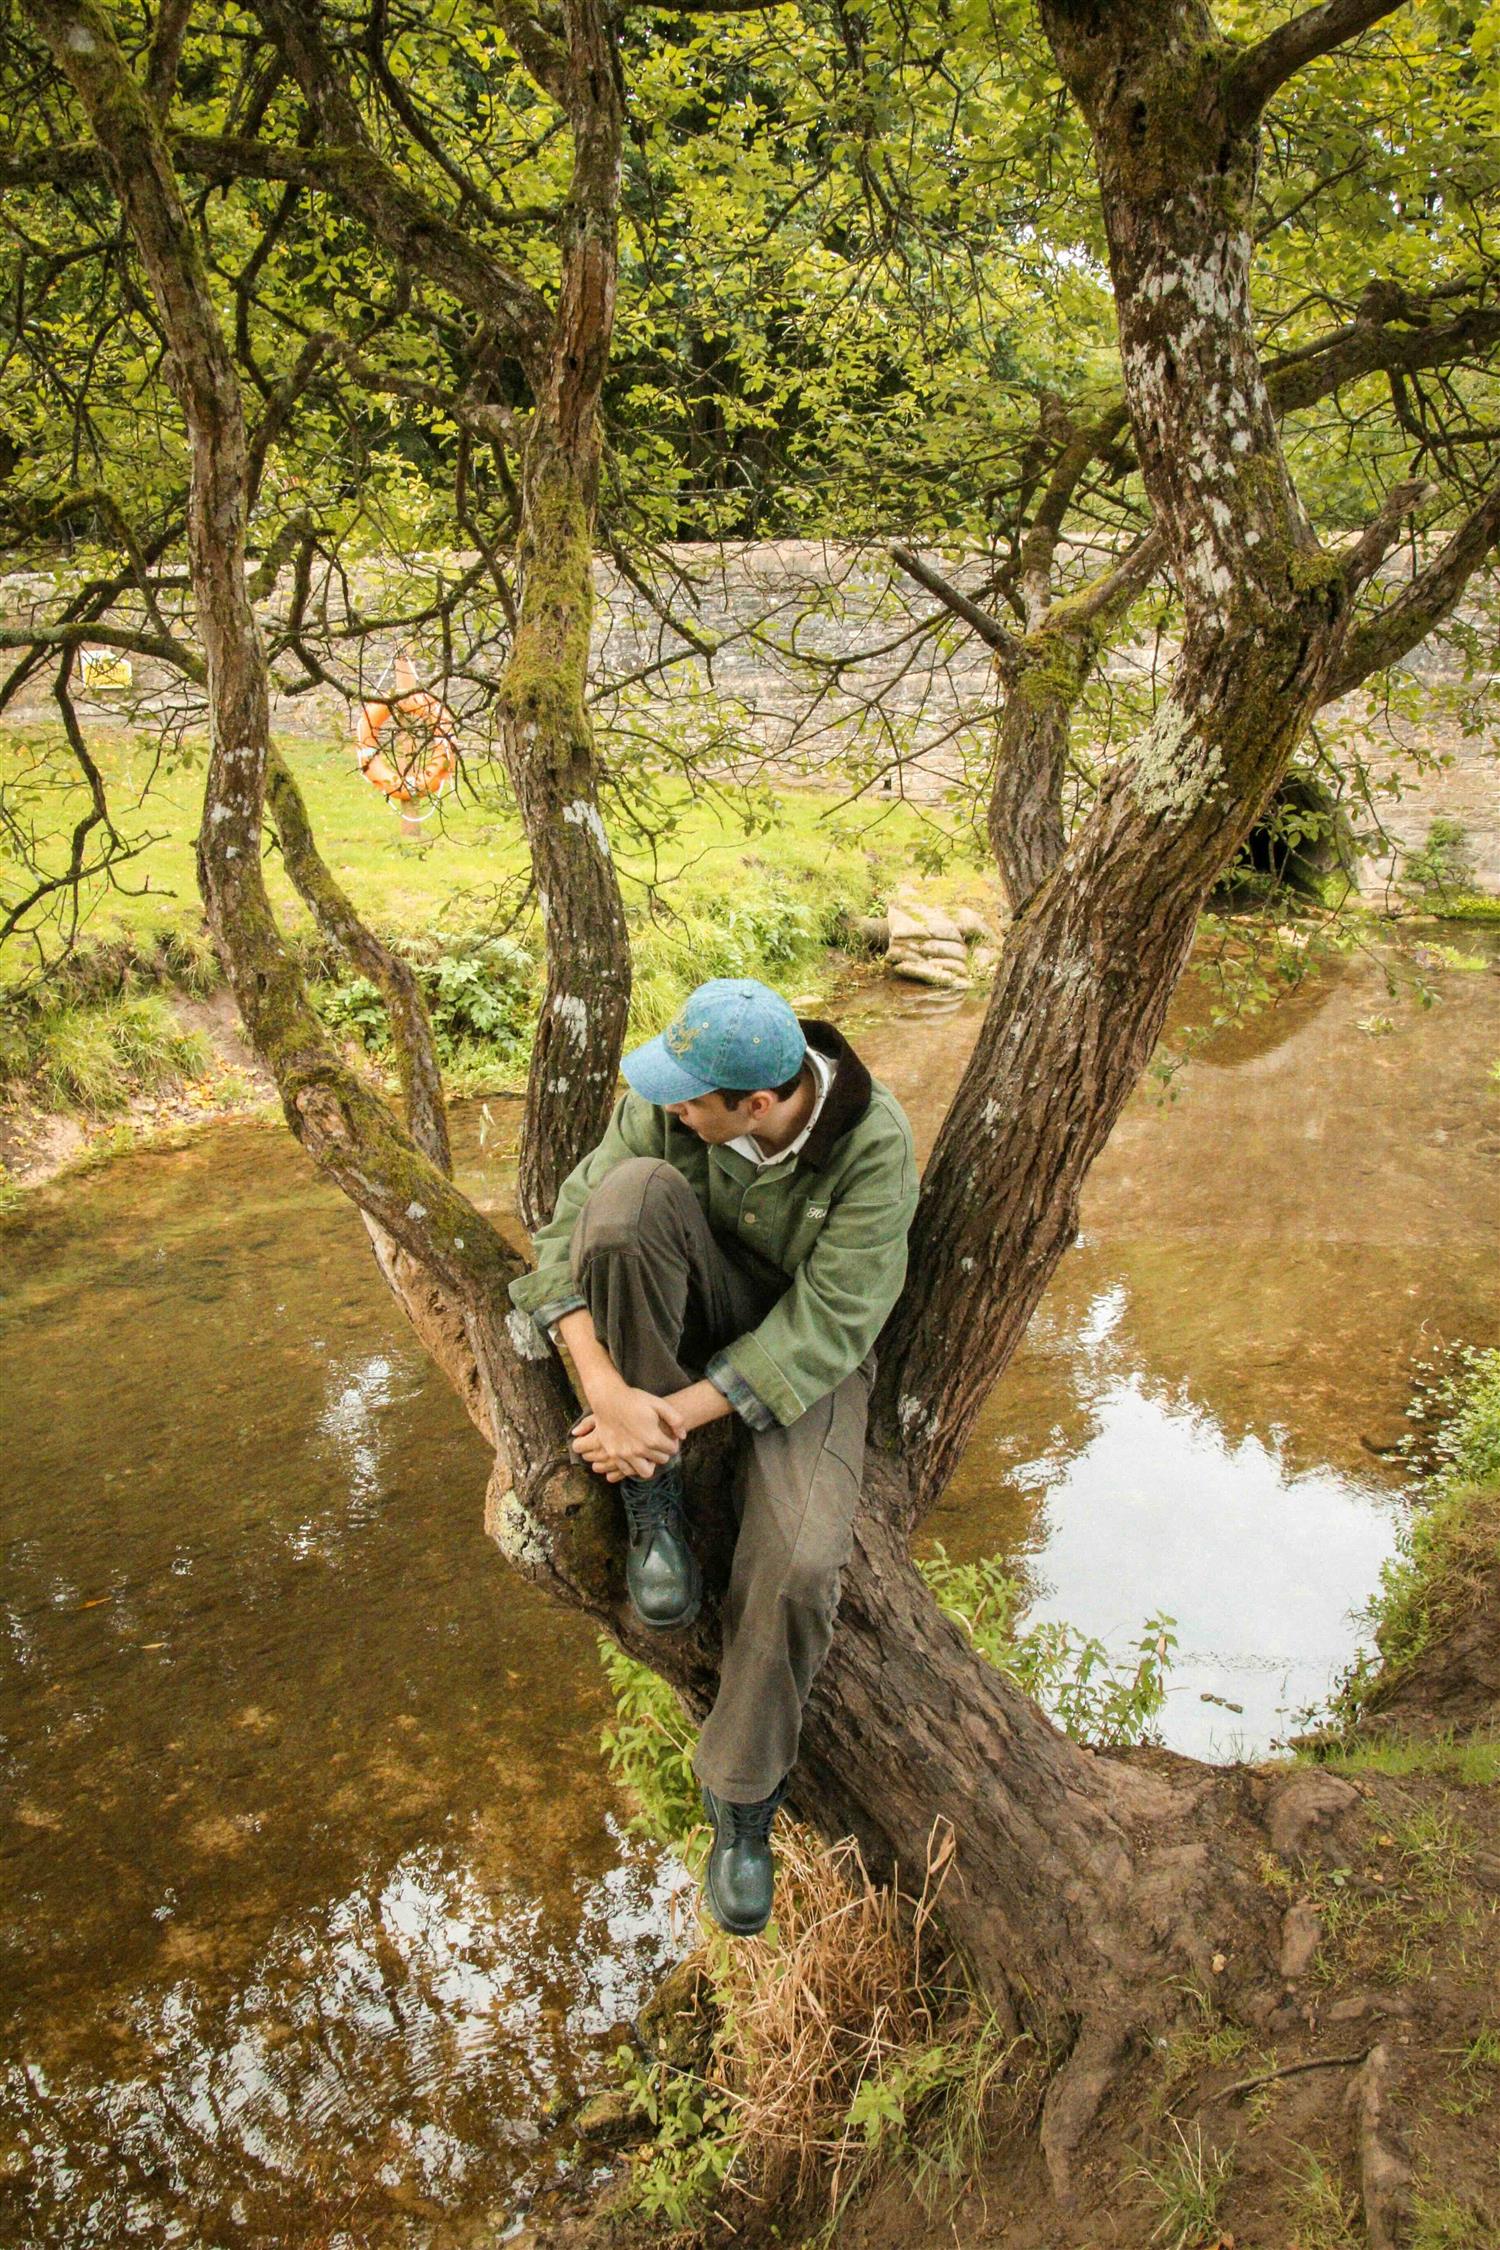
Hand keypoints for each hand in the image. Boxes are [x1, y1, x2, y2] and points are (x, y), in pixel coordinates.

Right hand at [571, 1386, 685, 1481]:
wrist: (608, 1399)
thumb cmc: (635, 1400)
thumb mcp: (659, 1404)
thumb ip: (676, 1420)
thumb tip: (682, 1436)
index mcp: (653, 1438)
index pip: (672, 1450)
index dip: (673, 1442)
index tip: (669, 1436)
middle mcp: (640, 1450)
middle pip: (661, 1460)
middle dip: (663, 1451)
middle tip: (659, 1442)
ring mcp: (626, 1454)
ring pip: (646, 1472)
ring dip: (650, 1463)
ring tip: (648, 1452)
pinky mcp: (614, 1455)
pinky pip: (627, 1470)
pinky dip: (633, 1466)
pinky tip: (634, 1455)